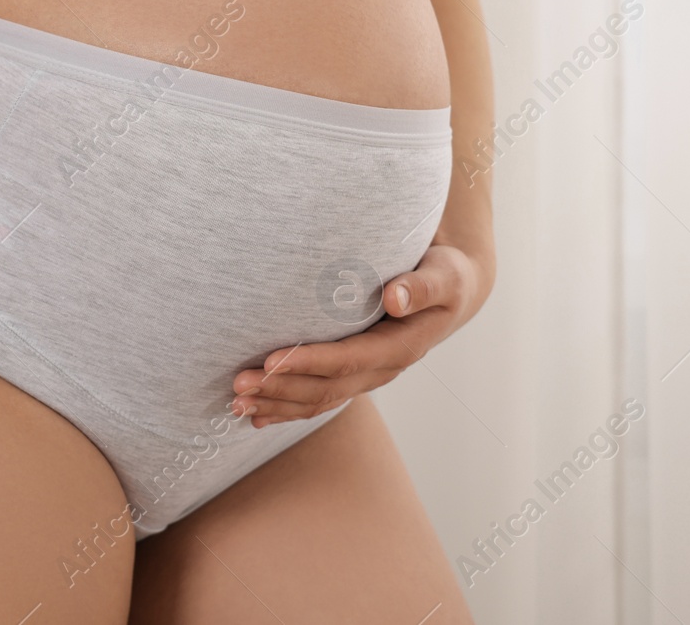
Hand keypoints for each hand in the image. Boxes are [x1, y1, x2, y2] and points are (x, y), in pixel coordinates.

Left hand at [229, 245, 490, 427]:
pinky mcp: (355, 374)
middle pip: (325, 388)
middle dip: (279, 389)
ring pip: (318, 399)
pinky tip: (256, 416)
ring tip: (235, 404)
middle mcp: (382, 369)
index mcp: (401, 347)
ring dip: (276, 403)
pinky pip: (319, 398)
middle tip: (237, 385)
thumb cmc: (446, 274)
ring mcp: (368, 376)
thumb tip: (394, 298)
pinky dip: (286, 408)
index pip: (347, 360)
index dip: (308, 362)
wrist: (455, 293)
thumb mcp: (445, 274)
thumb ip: (422, 286)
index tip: (270, 361)